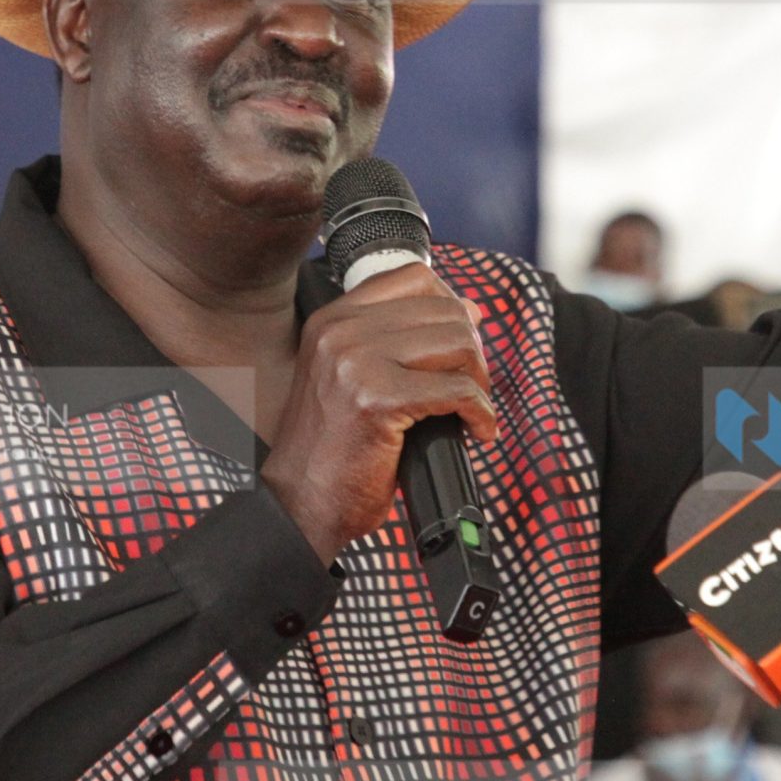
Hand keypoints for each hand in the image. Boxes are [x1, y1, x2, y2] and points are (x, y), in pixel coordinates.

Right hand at [260, 263, 495, 563]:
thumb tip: (471, 310)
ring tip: (470, 410)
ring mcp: (356, 363)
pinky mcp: (377, 400)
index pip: (413, 277)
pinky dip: (481, 414)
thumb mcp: (352, 376)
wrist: (300, 502)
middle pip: (445, 310)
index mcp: (332, 320)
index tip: (459, 344)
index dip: (451, 305)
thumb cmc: (334, 448)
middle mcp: (340, 332)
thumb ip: (398, 340)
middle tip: (470, 388)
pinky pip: (459, 390)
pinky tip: (476, 432)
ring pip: (458, 344)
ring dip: (479, 381)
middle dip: (472, 351)